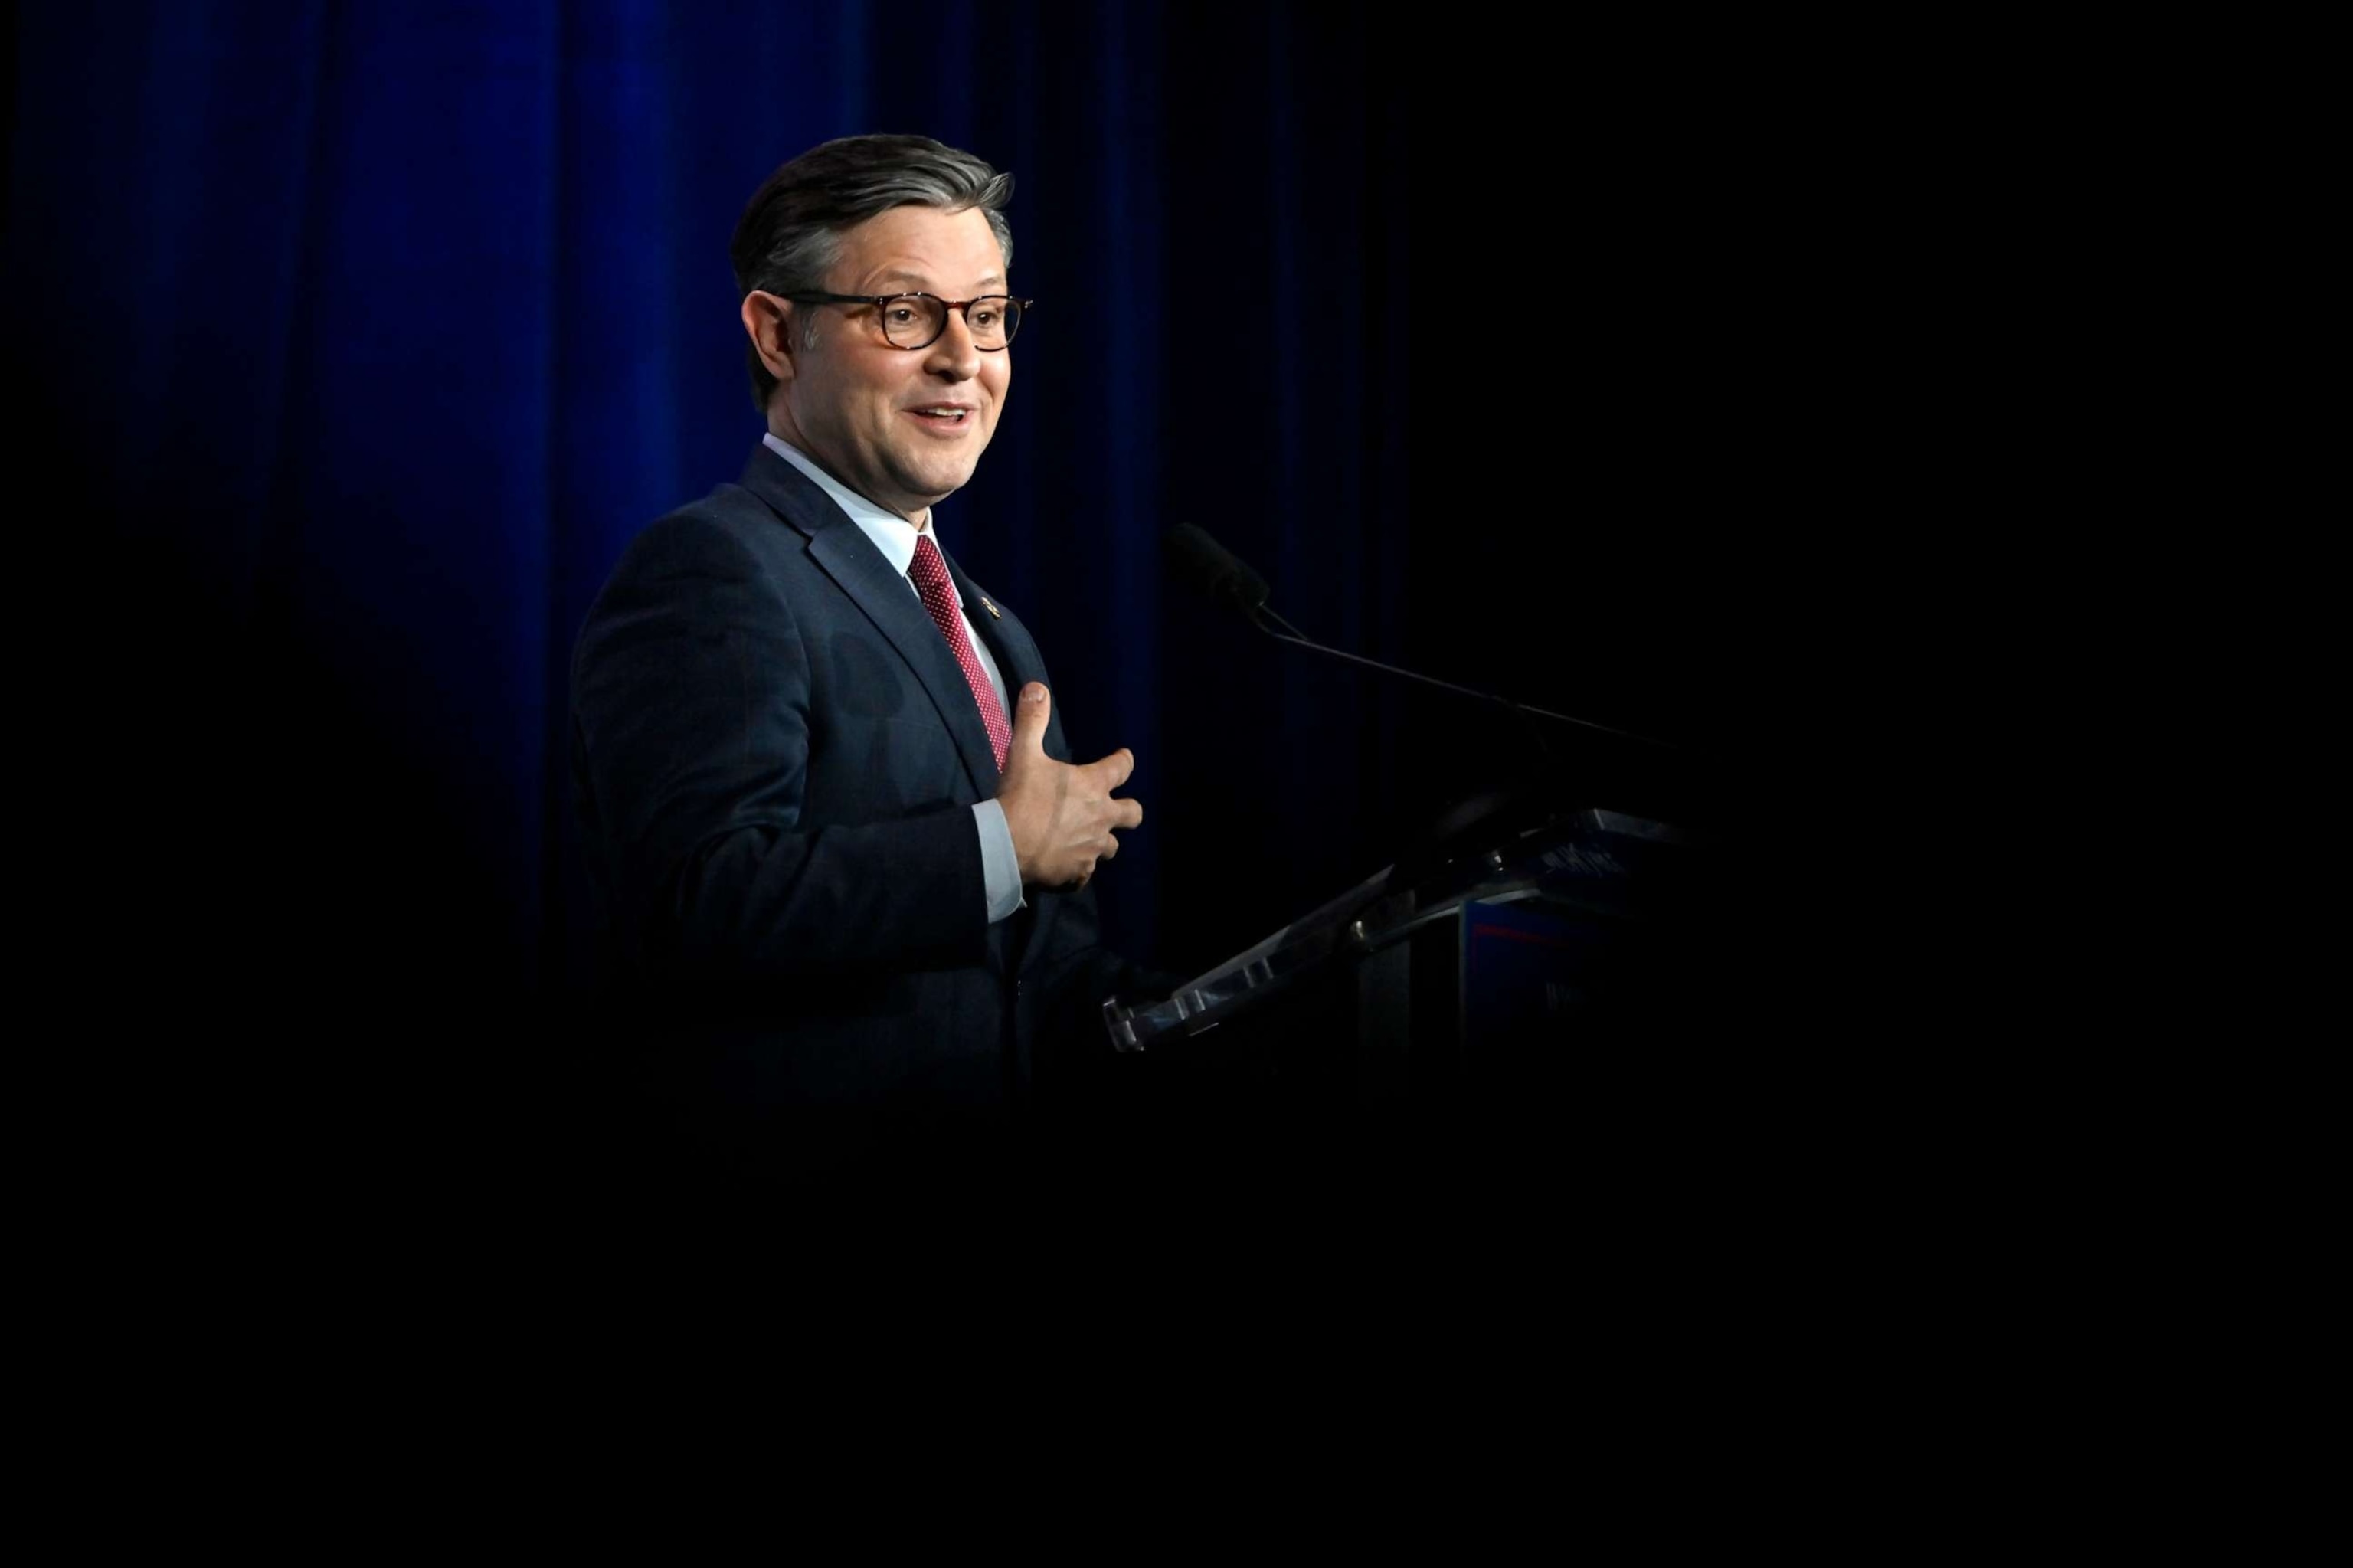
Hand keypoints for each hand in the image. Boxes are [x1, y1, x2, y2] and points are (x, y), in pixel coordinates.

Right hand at [996, 683, 1143, 891]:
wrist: (1005, 847)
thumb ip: (1032, 720)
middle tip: (1117, 808)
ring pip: (1111, 847)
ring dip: (1103, 842)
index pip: (1122, 767)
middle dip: (1128, 810)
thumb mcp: (1023, 753)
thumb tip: (1037, 687)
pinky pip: (1086, 873)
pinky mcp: (1078, 873)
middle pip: (1133, 814)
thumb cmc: (1019, 797)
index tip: (1123, 757)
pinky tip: (1067, 866)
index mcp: (1093, 785)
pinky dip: (1079, 869)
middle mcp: (1102, 818)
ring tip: (1087, 839)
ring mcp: (1092, 848)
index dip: (1124, 760)